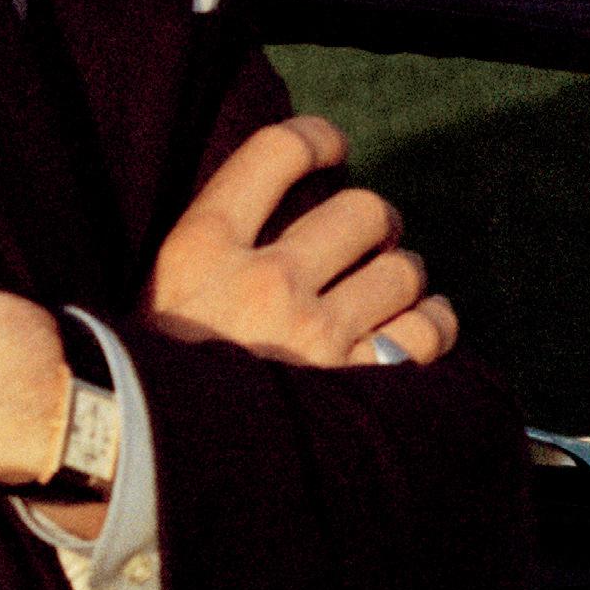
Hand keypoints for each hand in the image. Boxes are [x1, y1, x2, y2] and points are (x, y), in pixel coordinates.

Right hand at [148, 116, 457, 368]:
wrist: (155, 451)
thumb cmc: (165, 364)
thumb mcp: (168, 284)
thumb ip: (222, 240)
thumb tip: (290, 199)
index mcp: (205, 244)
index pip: (275, 153)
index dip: (316, 138)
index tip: (333, 146)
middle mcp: (264, 279)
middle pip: (361, 210)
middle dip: (377, 220)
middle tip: (371, 236)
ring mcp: (313, 333)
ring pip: (403, 270)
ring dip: (404, 275)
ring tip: (390, 289)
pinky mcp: (355, 382)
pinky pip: (427, 330)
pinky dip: (434, 322)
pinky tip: (421, 326)